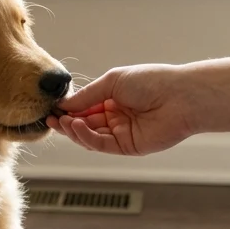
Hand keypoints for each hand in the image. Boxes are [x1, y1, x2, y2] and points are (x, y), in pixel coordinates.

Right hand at [46, 64, 195, 155]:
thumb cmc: (151, 81)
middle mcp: (116, 117)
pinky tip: (77, 127)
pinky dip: (86, 137)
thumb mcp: (112, 82)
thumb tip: (64, 104)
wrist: (179, 97)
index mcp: (113, 99)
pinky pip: (101, 144)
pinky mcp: (127, 147)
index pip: (84, 107)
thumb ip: (87, 96)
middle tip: (50, 118)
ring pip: (89, 136)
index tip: (51, 107)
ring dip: (73, 130)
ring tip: (62, 122)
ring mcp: (121, 133)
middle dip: (66, 122)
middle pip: (84, 124)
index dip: (68, 109)